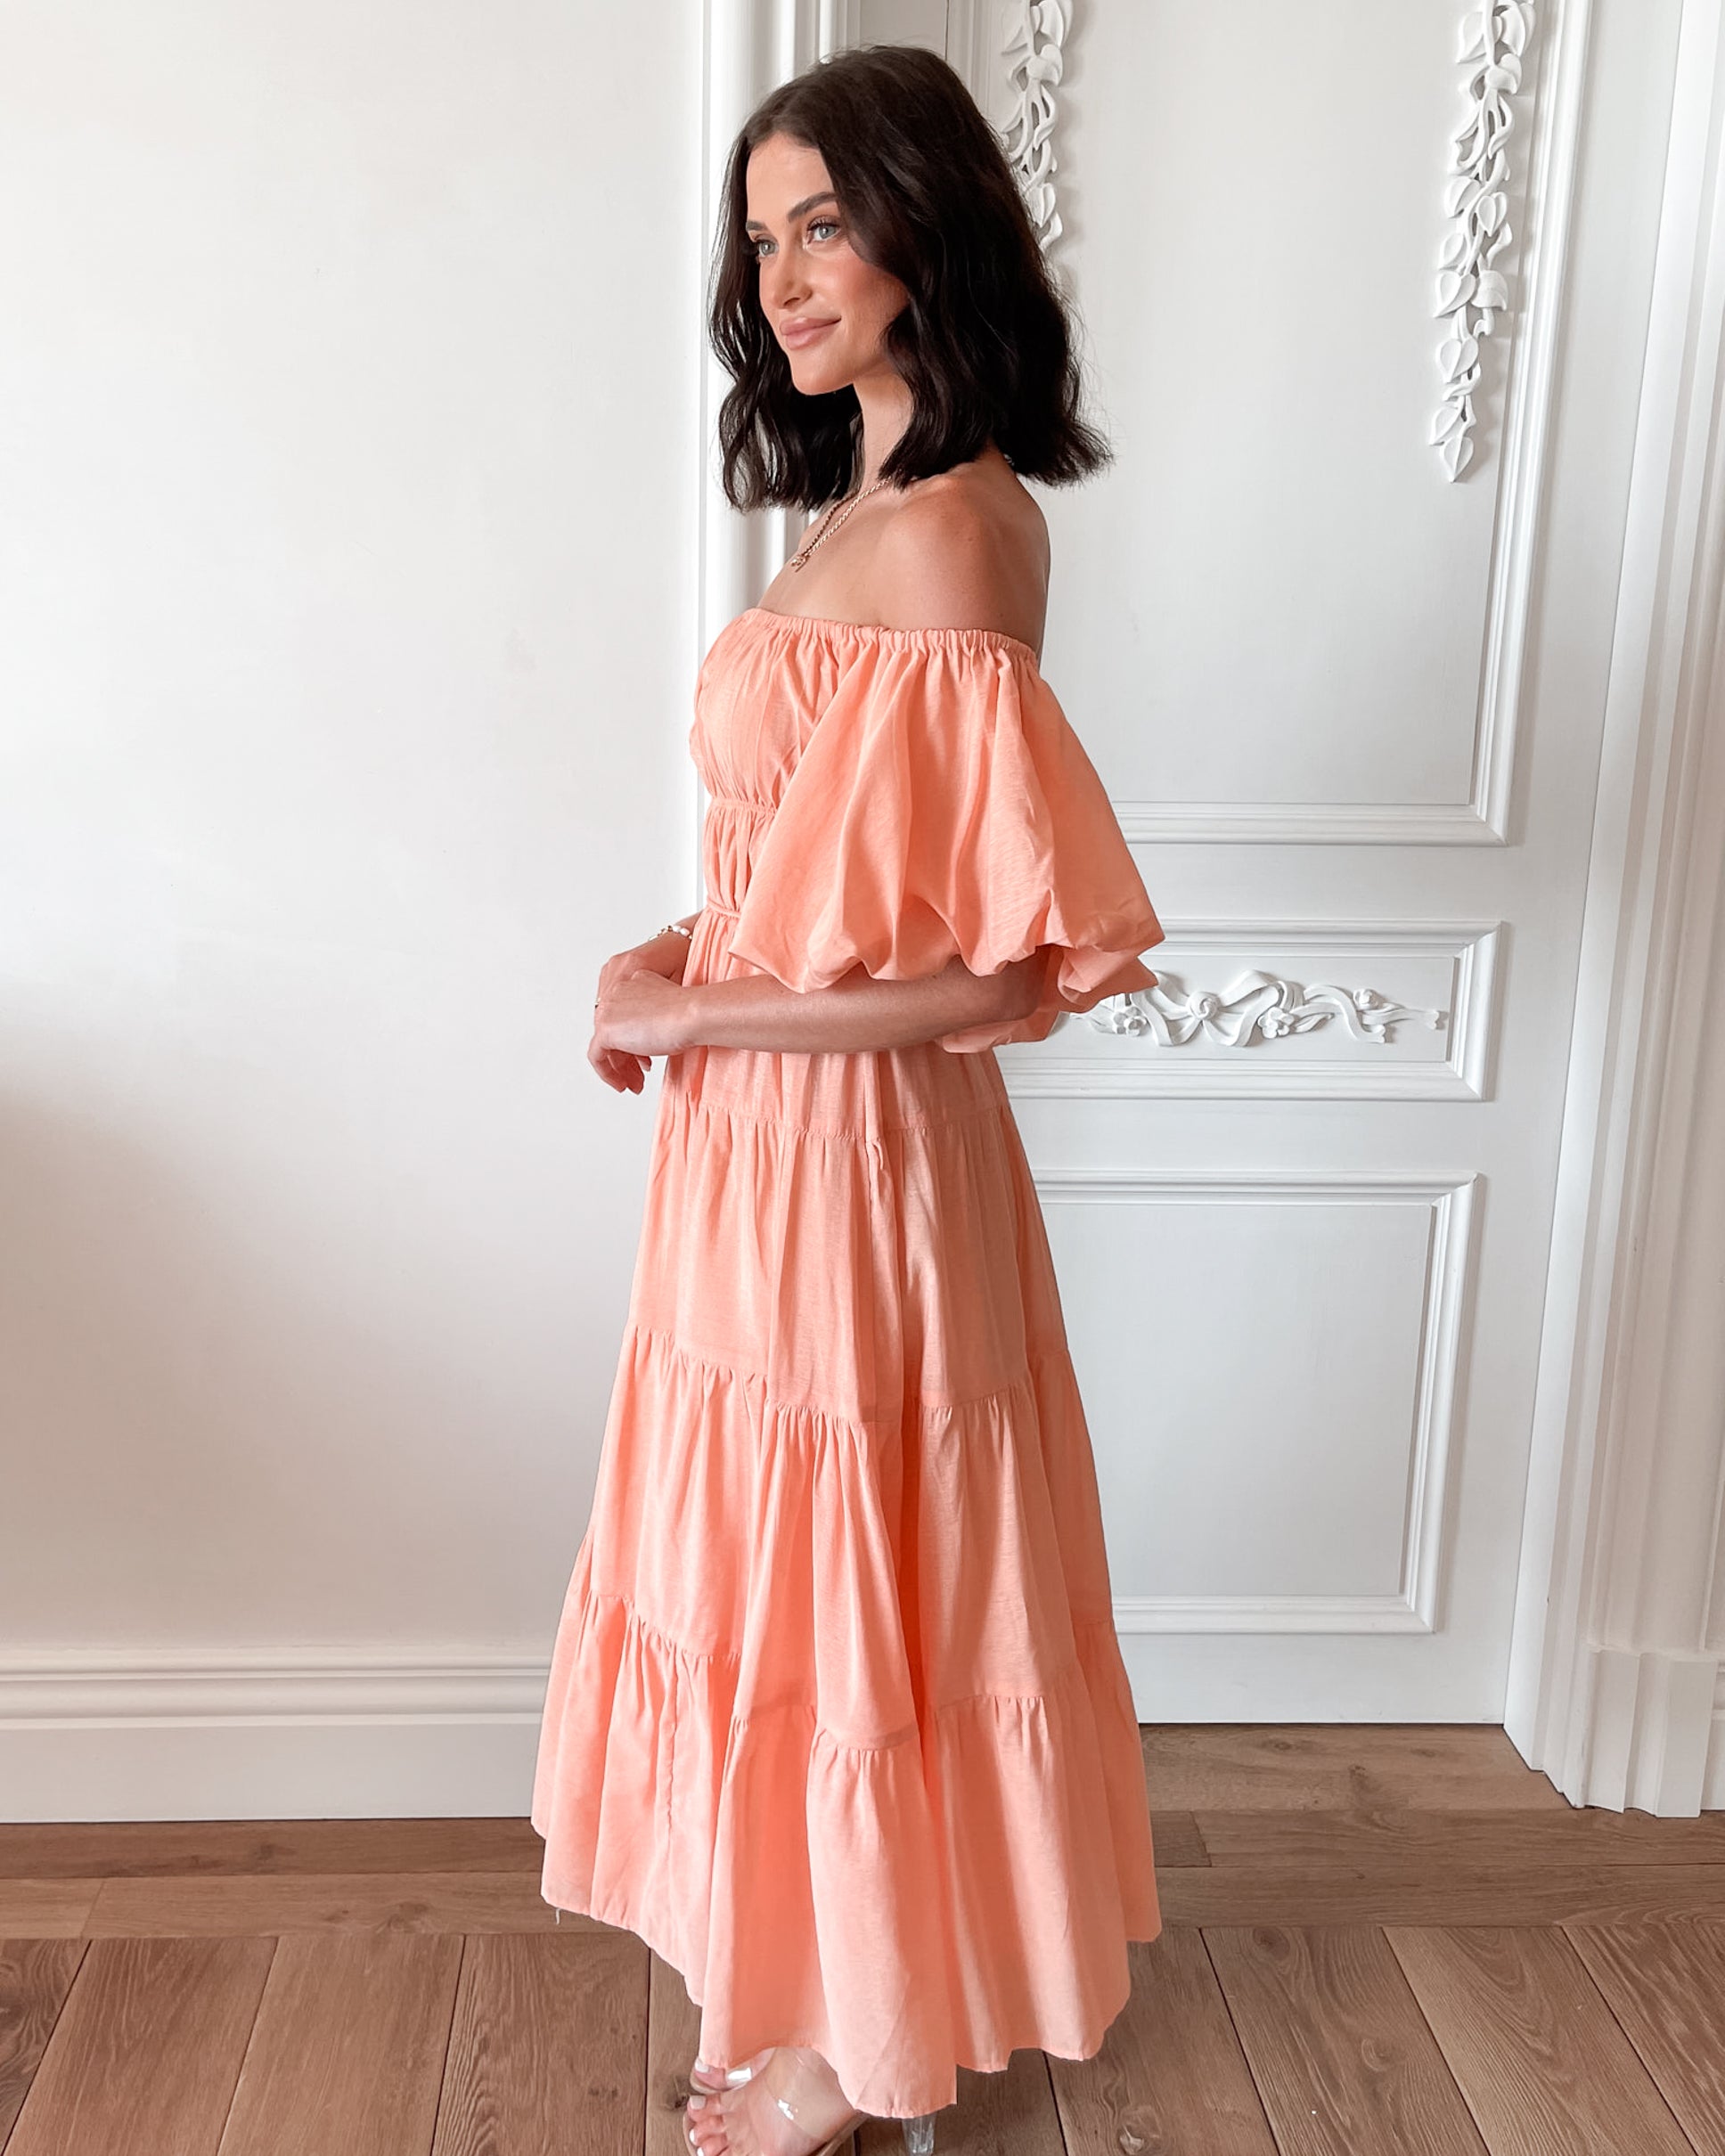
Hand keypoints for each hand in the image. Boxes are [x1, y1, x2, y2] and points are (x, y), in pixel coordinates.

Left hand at [589, 926, 697, 1093]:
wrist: (692, 1015)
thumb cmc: (690, 1014)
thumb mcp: (671, 1012)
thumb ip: (655, 1020)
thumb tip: (653, 1039)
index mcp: (633, 982)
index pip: (624, 1018)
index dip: (634, 1043)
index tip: (646, 1061)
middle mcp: (616, 993)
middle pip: (614, 1032)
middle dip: (627, 1059)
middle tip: (638, 1077)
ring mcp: (608, 1010)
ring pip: (605, 1045)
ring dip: (619, 1069)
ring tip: (634, 1085)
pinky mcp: (604, 1029)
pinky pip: (597, 1057)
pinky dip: (607, 1073)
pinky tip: (621, 1085)